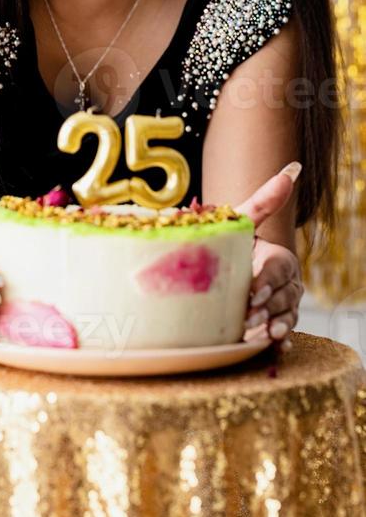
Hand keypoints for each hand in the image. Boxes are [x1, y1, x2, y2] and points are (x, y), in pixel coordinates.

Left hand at [234, 162, 303, 348]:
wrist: (221, 269)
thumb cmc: (234, 242)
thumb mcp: (243, 221)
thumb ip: (265, 201)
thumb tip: (294, 168)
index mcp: (280, 258)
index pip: (278, 269)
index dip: (266, 280)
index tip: (251, 291)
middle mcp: (286, 284)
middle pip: (283, 296)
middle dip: (268, 307)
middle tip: (249, 317)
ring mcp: (282, 306)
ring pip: (286, 317)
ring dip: (274, 326)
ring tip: (260, 334)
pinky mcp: (273, 325)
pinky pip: (282, 336)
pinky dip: (279, 342)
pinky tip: (271, 347)